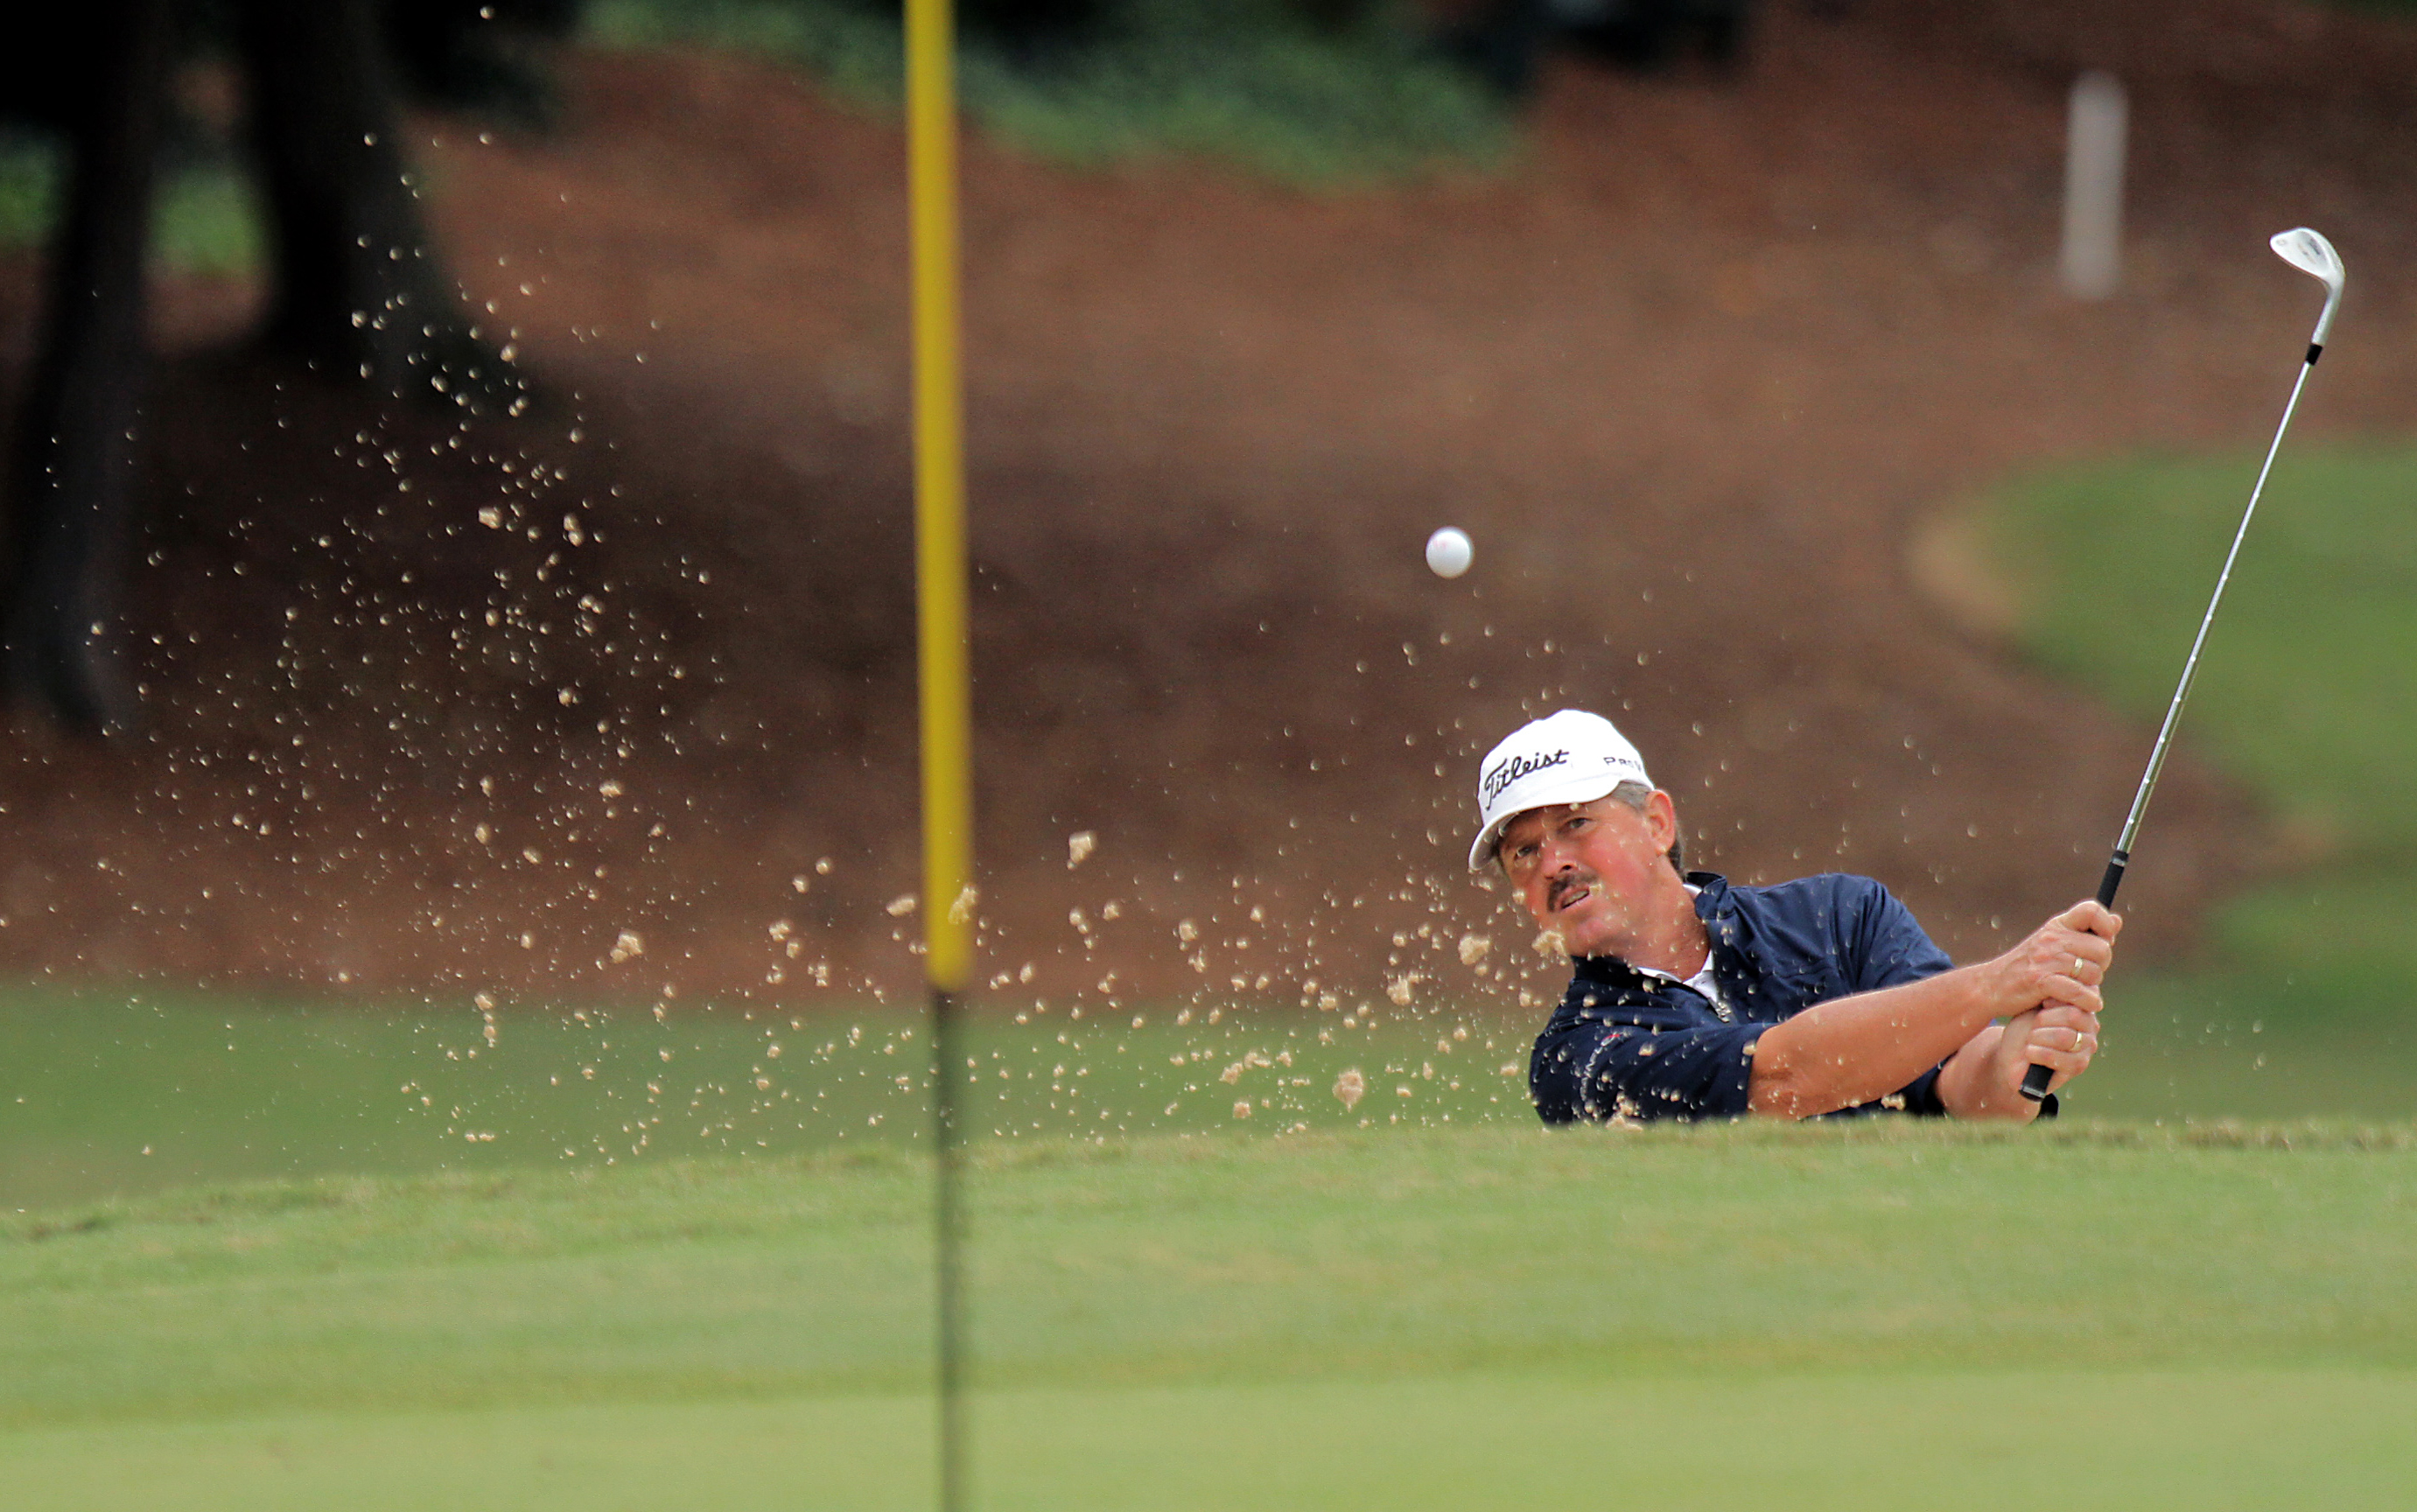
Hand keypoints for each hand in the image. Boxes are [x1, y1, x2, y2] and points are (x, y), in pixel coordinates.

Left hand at [1939, 1004, 2101, 1118]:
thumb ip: (2053, 993)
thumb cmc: (2023, 1028)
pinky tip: (2030, 1053)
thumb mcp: (2034, 1006)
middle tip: (2033, 1026)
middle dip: (2043, 1019)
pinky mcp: (2078, 1066)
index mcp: (2082, 1005)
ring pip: (2064, 1036)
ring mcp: (2087, 1046)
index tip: (2039, 1006)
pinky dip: (2037, 1053)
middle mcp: (2090, 1025)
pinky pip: (2060, 1057)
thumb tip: (2066, 979)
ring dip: (2038, 1037)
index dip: (2053, 1000)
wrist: (2011, 1056)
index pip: (2078, 996)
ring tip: (2030, 1040)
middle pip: (2073, 1015)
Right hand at [1986, 900, 2119, 1019]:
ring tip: (2079, 990)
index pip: (2091, 910)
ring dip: (2092, 987)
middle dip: (2101, 966)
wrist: (1991, 987)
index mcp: (2056, 926)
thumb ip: (2085, 934)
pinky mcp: (2041, 981)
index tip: (2103, 940)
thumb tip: (2117, 920)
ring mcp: (2046, 959)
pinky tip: (2087, 1005)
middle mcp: (2052, 939)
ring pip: (2094, 973)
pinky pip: (2079, 991)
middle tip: (2087, 975)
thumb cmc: (2028, 967)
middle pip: (2101, 948)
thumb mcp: (2053, 944)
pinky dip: (2088, 1001)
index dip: (2105, 925)